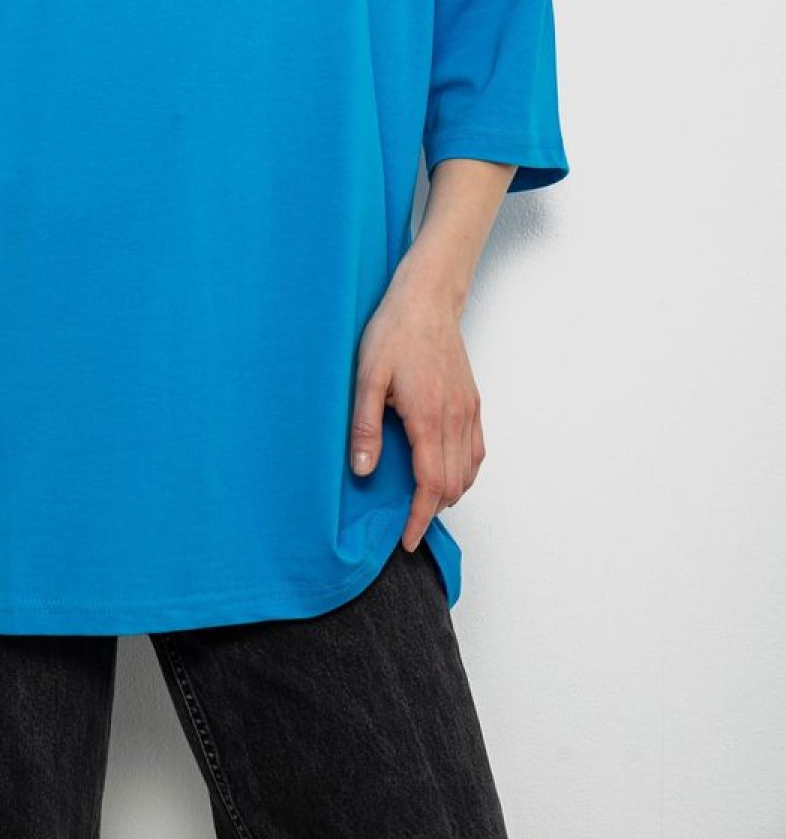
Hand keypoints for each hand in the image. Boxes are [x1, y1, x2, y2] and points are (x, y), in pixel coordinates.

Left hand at [349, 249, 485, 552]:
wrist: (426, 299)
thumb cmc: (393, 332)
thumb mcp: (366, 377)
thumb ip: (365, 426)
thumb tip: (363, 470)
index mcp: (427, 417)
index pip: (431, 485)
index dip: (420, 519)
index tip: (408, 540)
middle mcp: (454, 418)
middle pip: (452, 484)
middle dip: (432, 511)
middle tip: (409, 524)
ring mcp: (467, 410)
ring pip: (468, 471)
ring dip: (449, 492)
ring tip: (423, 502)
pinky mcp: (472, 401)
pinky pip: (477, 449)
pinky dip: (465, 471)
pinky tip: (447, 471)